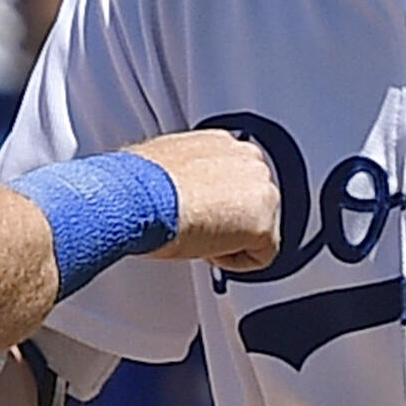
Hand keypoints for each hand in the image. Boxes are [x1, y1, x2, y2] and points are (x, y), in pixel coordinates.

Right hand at [127, 128, 280, 273]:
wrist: (144, 198)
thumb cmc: (141, 186)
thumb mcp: (160, 167)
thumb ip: (182, 174)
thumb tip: (175, 189)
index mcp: (221, 143)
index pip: (234, 176)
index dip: (215, 201)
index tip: (198, 212)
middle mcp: (247, 159)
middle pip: (253, 200)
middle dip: (230, 219)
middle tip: (199, 230)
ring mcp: (262, 191)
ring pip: (259, 227)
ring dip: (232, 239)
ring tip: (199, 240)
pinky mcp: (264, 225)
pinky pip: (260, 256)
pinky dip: (235, 262)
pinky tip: (208, 253)